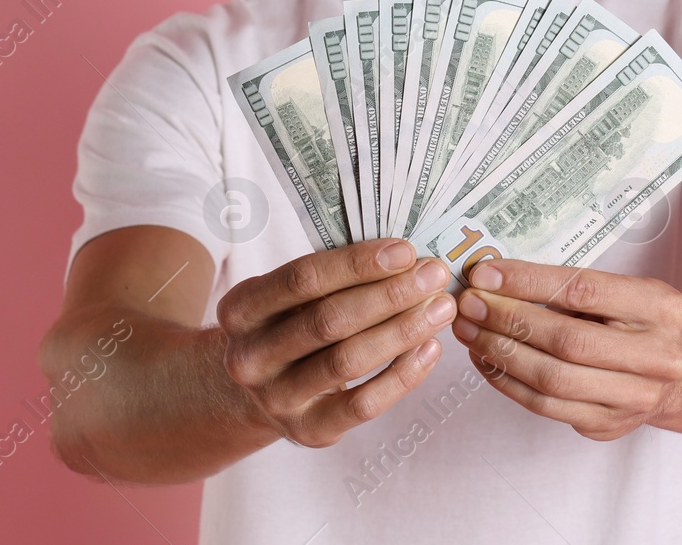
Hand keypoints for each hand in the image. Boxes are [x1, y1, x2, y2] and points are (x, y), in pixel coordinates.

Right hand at [216, 238, 455, 447]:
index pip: (302, 279)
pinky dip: (403, 375)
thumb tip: (406, 258)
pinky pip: (363, 404)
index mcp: (240, 309)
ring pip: (349, 360)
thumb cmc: (288, 325)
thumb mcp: (288, 297)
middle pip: (329, 320)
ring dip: (403, 330)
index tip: (405, 251)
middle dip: (390, 294)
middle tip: (434, 275)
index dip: (357, 264)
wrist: (259, 391)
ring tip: (441, 308)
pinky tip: (430, 348)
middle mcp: (249, 356)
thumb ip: (333, 277)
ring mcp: (276, 399)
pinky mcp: (308, 431)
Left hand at [450, 260, 681, 440]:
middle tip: (469, 304)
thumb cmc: (637, 321)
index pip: (583, 290)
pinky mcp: (608, 424)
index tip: (485, 275)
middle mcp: (657, 356)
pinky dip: (507, 381)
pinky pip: (545, 406)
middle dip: (508, 320)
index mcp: (660, 307)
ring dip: (499, 352)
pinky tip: (486, 359)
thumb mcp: (622, 290)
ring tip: (469, 330)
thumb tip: (495, 279)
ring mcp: (635, 397)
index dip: (527, 281)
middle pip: (566, 339)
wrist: (678, 373)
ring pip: (551, 379)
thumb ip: (568, 286)